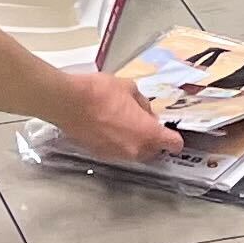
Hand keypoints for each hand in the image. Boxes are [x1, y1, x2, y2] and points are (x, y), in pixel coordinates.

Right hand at [49, 68, 184, 165]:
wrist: (68, 103)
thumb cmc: (100, 93)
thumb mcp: (129, 88)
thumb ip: (142, 102)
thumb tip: (144, 110)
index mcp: (147, 133)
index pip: (172, 144)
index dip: (174, 138)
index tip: (172, 133)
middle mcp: (134, 149)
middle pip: (153, 151)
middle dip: (153, 139)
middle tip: (145, 121)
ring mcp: (116, 154)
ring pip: (134, 152)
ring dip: (135, 141)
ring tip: (125, 121)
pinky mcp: (99, 154)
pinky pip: (117, 151)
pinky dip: (118, 142)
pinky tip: (110, 126)